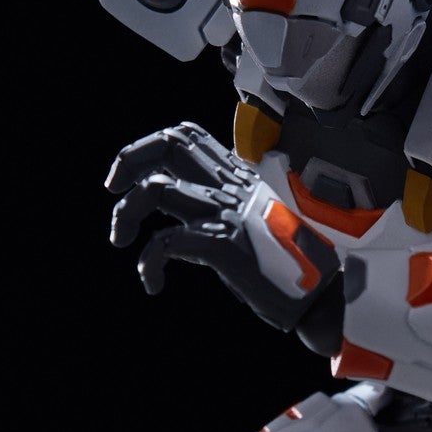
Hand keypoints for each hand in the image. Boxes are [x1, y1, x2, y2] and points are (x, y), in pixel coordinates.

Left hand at [105, 124, 334, 333]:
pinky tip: (153, 282)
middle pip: (169, 145)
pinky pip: (165, 242)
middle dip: (129, 160)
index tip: (129, 176)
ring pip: (156, 189)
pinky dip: (148, 262)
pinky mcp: (222, 244)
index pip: (187, 137)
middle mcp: (231, 188)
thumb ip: (221, 214)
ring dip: (125, 214)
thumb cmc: (289, 266)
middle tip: (113, 190)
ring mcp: (226, 213)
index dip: (148, 148)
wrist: (319, 295)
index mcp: (238, 179)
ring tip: (122, 241)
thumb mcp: (252, 226)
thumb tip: (181, 226)